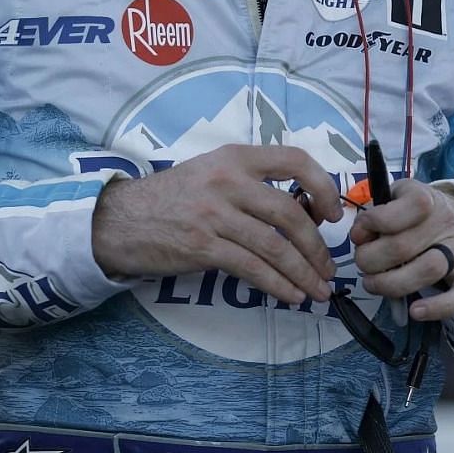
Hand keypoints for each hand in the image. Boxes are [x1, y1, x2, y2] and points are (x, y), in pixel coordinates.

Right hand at [91, 144, 343, 305]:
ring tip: (317, 290)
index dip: (323, 186)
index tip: (333, 213)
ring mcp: (215, 214)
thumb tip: (299, 215)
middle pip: (290, 213)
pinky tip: (291, 295)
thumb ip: (250, 184)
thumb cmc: (171, 198)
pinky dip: (277, 284)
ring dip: (302, 271)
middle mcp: (228, 181)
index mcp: (235, 157)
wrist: (120, 219)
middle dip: (316, 246)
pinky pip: (252, 268)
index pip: (294, 160)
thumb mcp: (210, 172)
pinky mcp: (203, 246)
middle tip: (328, 267)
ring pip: (274, 246)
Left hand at [350, 180, 453, 321]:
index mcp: (425, 199)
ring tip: (373, 284)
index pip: (405, 207)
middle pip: (403, 246)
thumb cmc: (419, 217)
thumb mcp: (397, 202)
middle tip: (362, 263)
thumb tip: (359, 236)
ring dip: (391, 284)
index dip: (374, 222)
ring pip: (427, 271)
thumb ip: (375, 215)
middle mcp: (447, 222)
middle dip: (370, 259)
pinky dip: (438, 307)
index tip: (358, 234)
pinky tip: (416, 311)